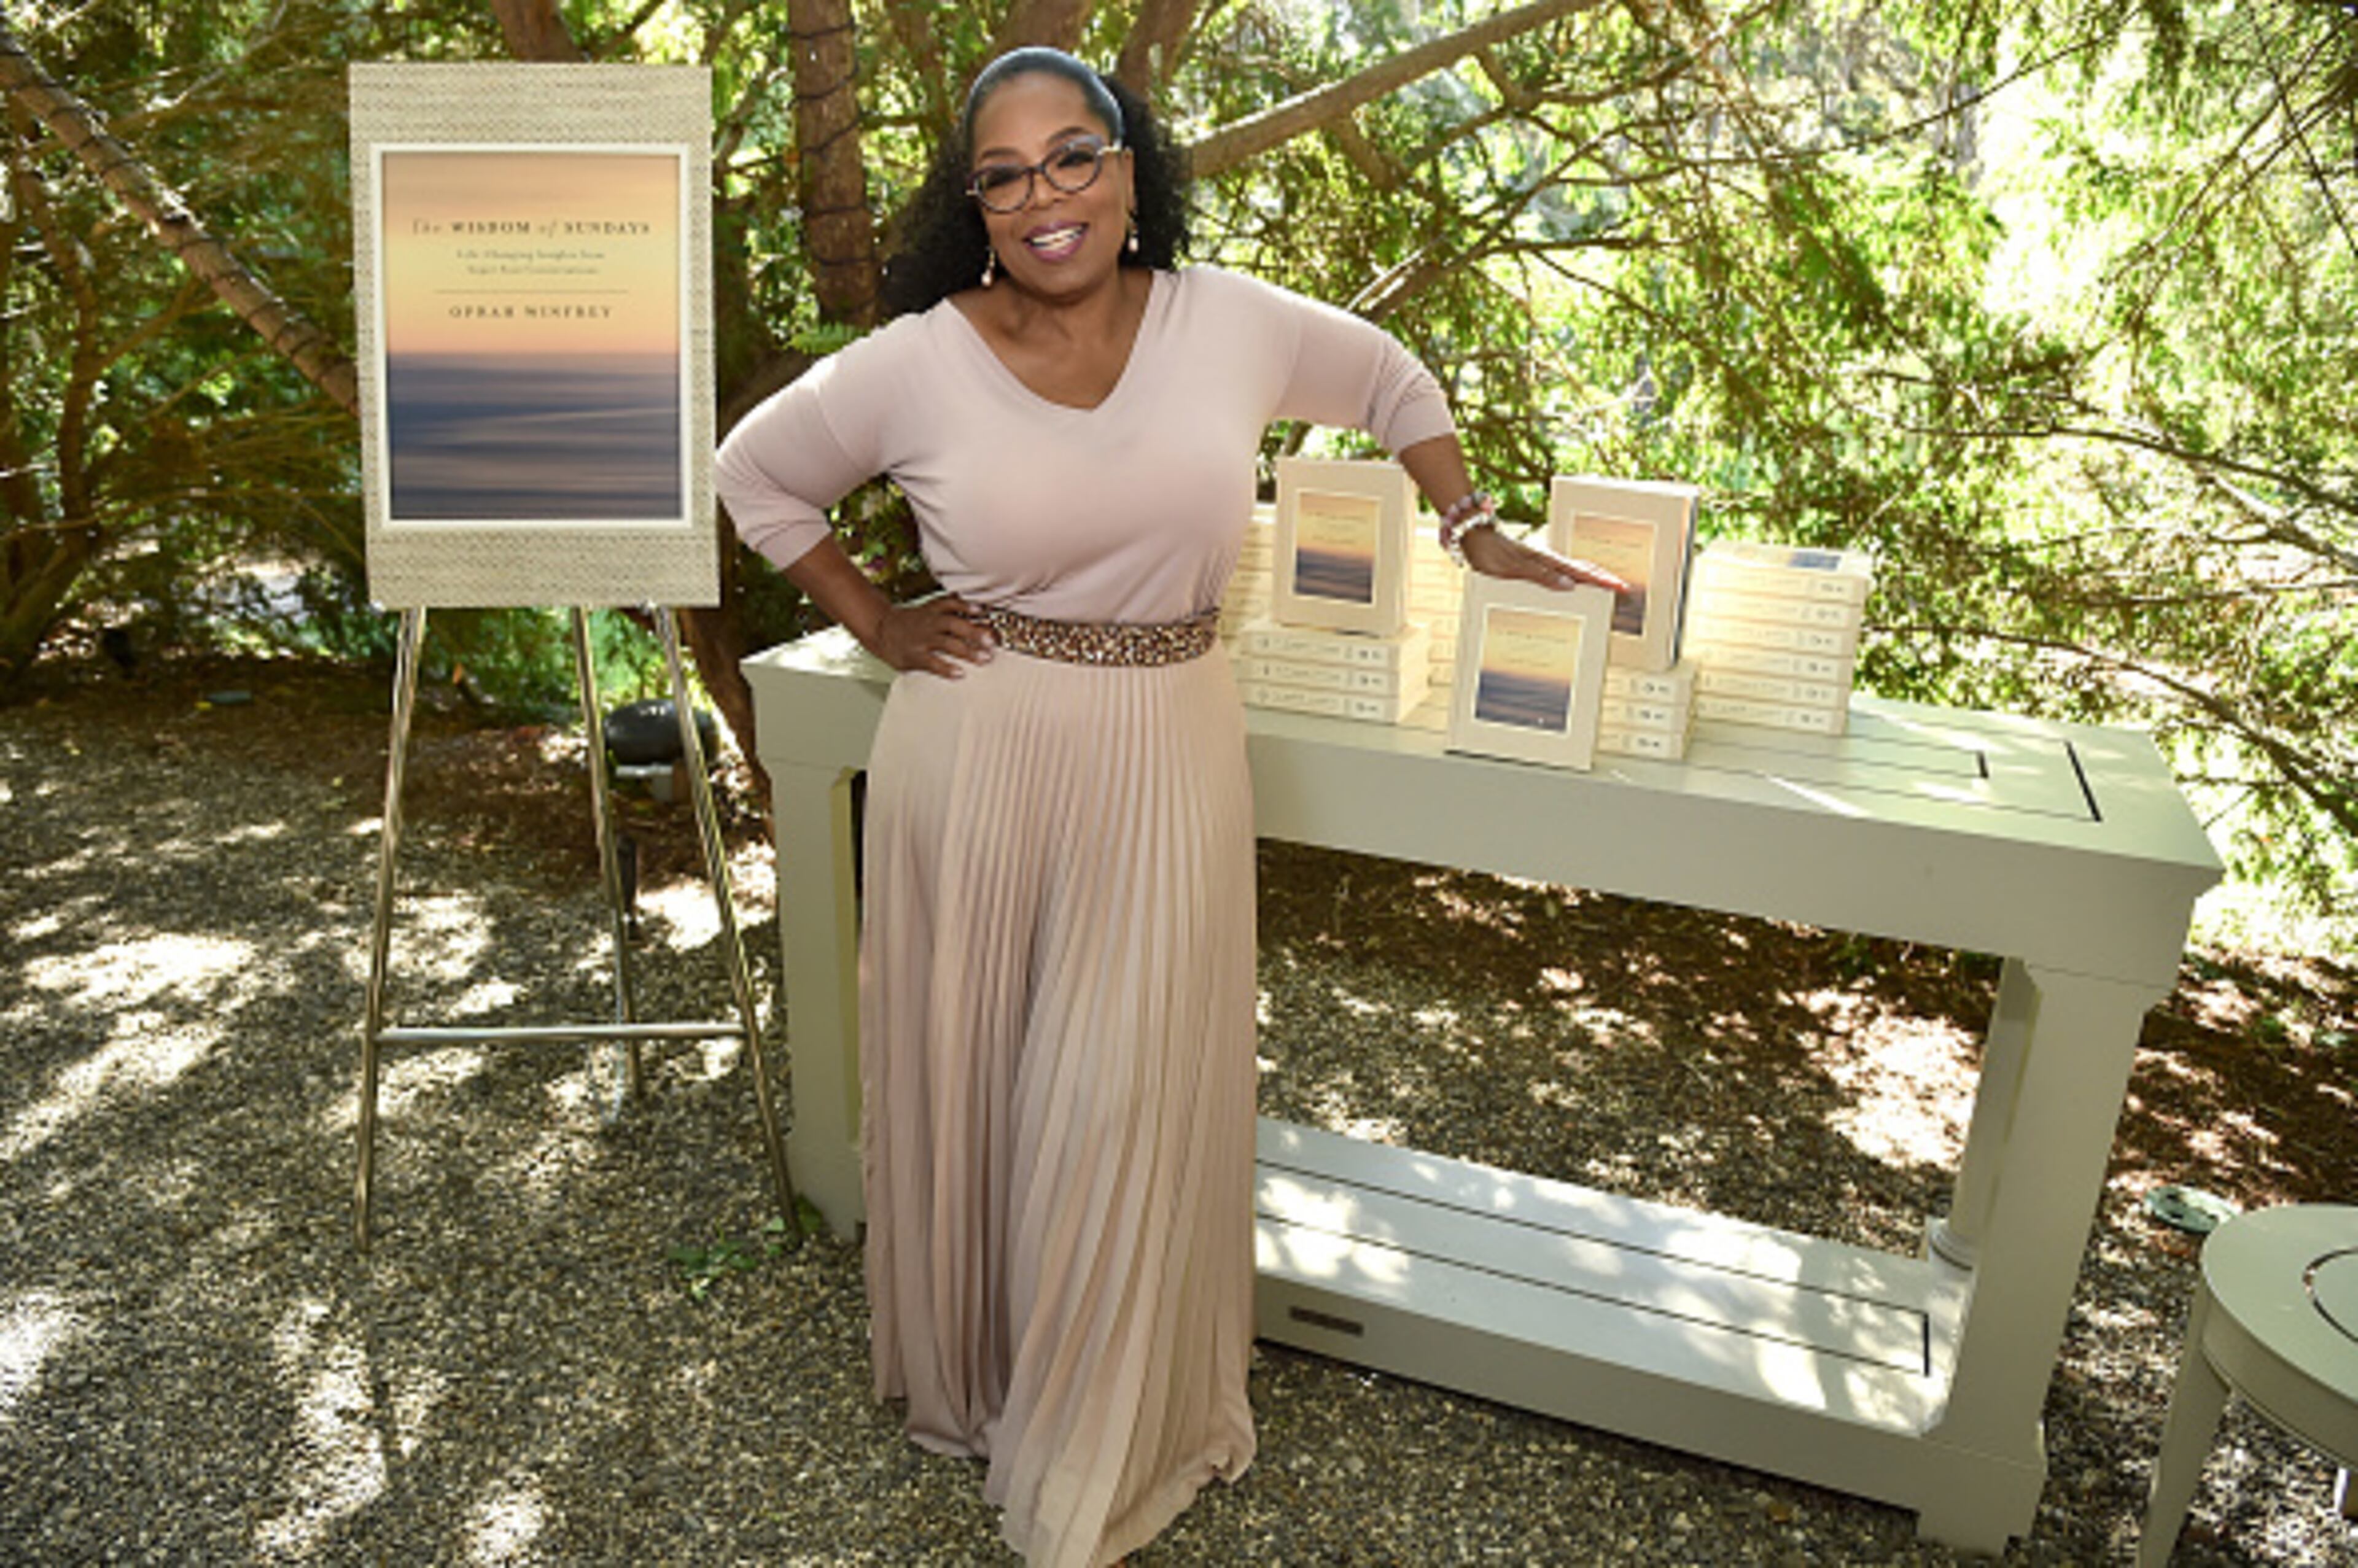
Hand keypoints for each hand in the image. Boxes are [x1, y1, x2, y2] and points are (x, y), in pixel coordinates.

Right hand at [868, 594, 995, 676]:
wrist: (880, 629)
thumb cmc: (909, 622)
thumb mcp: (927, 609)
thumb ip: (948, 607)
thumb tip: (977, 607)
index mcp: (933, 611)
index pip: (951, 604)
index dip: (967, 606)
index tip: (983, 609)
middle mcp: (930, 623)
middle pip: (955, 624)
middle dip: (974, 632)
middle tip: (991, 641)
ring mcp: (922, 639)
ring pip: (948, 644)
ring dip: (968, 651)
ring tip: (984, 659)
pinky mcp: (915, 656)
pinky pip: (933, 662)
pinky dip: (947, 668)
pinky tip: (960, 673)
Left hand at [1460, 523, 1631, 595]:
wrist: (1474, 538)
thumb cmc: (1491, 553)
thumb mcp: (1515, 568)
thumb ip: (1541, 576)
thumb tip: (1569, 585)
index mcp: (1547, 562)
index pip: (1582, 573)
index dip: (1602, 581)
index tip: (1620, 586)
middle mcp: (1547, 561)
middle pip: (1583, 570)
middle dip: (1603, 578)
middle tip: (1622, 587)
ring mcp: (1541, 563)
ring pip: (1573, 571)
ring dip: (1590, 578)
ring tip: (1607, 586)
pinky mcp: (1533, 565)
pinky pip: (1558, 574)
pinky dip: (1573, 578)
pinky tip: (1573, 585)